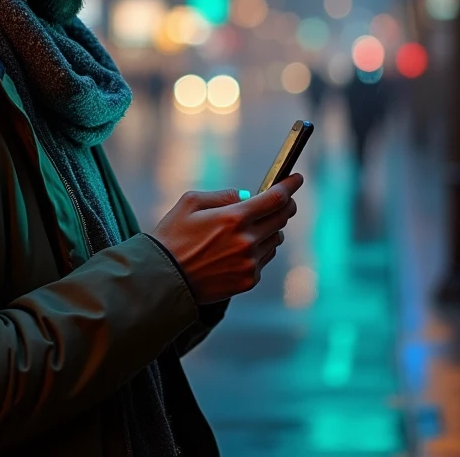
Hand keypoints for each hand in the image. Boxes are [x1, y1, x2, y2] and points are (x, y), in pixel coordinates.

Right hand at [151, 174, 302, 304]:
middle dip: (286, 205)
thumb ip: (221, 195)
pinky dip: (259, 250)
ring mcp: (250, 263)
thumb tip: (246, 196)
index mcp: (234, 218)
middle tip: (282, 200)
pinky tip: (241, 249)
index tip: (297, 179)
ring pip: (276, 239)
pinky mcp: (248, 281)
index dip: (290, 186)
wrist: (163, 279)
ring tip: (251, 228)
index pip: (276, 198)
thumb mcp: (190, 203)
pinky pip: (265, 259)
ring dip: (270, 229)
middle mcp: (247, 241)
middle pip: (282, 218)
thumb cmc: (172, 237)